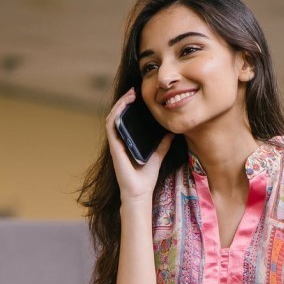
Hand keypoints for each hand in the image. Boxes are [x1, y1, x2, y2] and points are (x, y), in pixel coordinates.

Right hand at [104, 87, 174, 202]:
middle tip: (135, 90)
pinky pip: (111, 126)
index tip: (140, 95)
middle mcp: (120, 140)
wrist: (140, 192)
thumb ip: (163, 144)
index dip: (130, 106)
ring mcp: (115, 143)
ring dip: (120, 104)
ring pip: (113, 117)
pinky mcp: (114, 147)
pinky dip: (116, 114)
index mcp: (128, 141)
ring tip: (130, 94)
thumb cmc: (146, 177)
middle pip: (119, 115)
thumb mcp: (158, 156)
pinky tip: (123, 106)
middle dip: (125, 100)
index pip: (126, 119)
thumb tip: (172, 131)